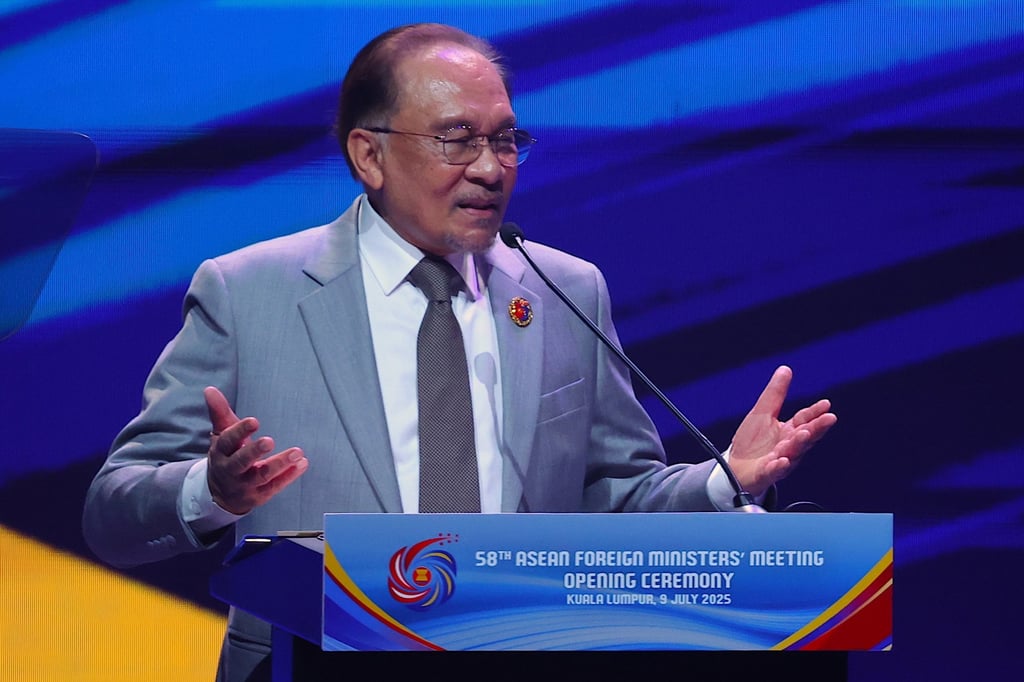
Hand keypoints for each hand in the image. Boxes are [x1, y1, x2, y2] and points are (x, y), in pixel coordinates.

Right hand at [204, 386, 307, 514]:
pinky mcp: (259, 496)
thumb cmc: (226, 457)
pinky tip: (302, 463)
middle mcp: (230, 471)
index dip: (239, 431)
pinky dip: (288, 476)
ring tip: (297, 452)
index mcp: (220, 453)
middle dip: (254, 451)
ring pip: (261, 476)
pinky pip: (274, 487)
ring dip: (279, 464)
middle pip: (241, 462)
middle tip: (269, 440)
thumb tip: (210, 389)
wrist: (221, 494)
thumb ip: (220, 413)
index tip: (254, 421)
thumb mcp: (221, 436)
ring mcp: (244, 485)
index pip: (227, 441)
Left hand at [727, 366, 836, 496]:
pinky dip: (778, 466)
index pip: (805, 419)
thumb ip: (775, 394)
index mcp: (789, 431)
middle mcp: (789, 446)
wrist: (735, 467)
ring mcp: (779, 461)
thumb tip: (786, 369)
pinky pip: (773, 470)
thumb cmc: (752, 441)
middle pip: (805, 436)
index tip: (826, 404)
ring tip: (804, 434)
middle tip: (829, 419)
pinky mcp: (766, 473)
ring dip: (799, 444)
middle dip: (817, 428)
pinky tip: (781, 461)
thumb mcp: (762, 413)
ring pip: (792, 452)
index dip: (815, 412)